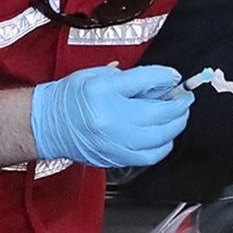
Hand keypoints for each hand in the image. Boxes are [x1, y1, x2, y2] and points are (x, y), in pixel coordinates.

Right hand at [30, 63, 193, 168]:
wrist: (47, 124)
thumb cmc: (71, 97)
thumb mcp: (99, 75)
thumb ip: (132, 78)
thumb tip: (162, 82)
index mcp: (104, 91)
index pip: (147, 80)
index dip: (168, 78)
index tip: (176, 78)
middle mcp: (111, 118)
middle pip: (160, 112)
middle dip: (179, 105)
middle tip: (185, 99)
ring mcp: (115, 142)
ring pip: (160, 137)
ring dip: (176, 125)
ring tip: (178, 116)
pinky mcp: (116, 158)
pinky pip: (150, 156)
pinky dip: (164, 145)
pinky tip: (165, 136)